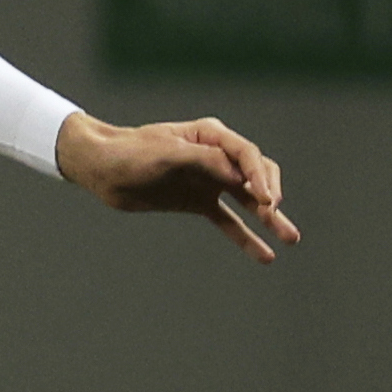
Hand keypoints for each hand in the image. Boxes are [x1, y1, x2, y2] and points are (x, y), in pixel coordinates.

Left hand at [55, 112, 301, 262]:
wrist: (100, 168)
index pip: (247, 155)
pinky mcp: (197, 202)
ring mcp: (208, 181)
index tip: (265, 199)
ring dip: (269, 218)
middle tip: (272, 213)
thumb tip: (236, 174)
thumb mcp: (164, 153)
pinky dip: (246, 237)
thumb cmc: (129, 153)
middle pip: (256, 175)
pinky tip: (265, 255)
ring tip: (292, 238)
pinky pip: (228, 221)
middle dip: (268, 194)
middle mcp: (215, 157)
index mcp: (210, 136)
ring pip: (248, 201)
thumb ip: (201, 160)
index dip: (260, 176)